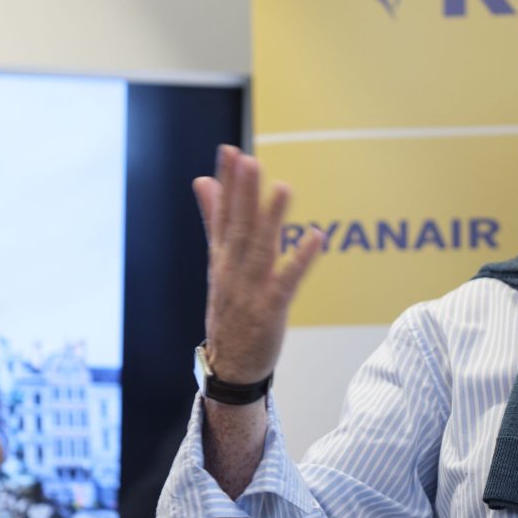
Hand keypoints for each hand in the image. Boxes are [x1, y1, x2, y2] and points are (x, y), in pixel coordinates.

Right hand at [193, 145, 322, 384]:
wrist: (229, 366)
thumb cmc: (229, 310)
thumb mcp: (217, 262)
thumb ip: (213, 219)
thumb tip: (202, 180)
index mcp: (221, 256)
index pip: (222, 213)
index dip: (226, 182)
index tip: (230, 151)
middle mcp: (232, 270)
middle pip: (239, 227)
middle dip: (244, 193)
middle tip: (249, 160)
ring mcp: (250, 290)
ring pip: (260, 250)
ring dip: (272, 219)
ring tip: (282, 188)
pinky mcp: (270, 310)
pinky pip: (286, 283)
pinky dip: (300, 260)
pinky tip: (315, 236)